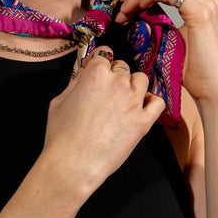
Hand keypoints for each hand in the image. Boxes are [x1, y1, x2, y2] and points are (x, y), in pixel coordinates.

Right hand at [42, 47, 165, 195]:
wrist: (73, 164)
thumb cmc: (61, 135)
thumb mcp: (59, 100)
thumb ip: (76, 81)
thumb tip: (85, 72)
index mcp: (96, 74)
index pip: (104, 54)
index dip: (99, 62)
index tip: (96, 70)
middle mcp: (118, 83)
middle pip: (123, 67)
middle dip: (114, 76)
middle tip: (105, 92)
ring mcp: (134, 101)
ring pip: (141, 79)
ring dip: (133, 85)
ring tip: (123, 99)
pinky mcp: (144, 121)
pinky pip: (158, 102)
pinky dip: (151, 102)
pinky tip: (141, 108)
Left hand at [115, 0, 217, 105]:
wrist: (211, 89)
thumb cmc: (193, 72)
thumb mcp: (172, 42)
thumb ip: (160, 24)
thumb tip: (136, 15)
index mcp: (200, 5)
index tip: (124, 8)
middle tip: (120, 7)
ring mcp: (205, 3)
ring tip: (124, 10)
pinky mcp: (200, 11)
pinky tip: (137, 6)